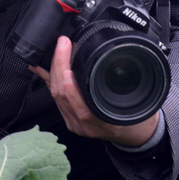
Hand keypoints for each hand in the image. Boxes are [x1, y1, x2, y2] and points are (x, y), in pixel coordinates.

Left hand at [30, 36, 158, 146]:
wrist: (136, 135)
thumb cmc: (137, 118)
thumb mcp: (137, 101)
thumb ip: (123, 84)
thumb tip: (110, 56)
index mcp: (103, 122)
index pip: (78, 102)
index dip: (69, 82)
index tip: (68, 55)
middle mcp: (86, 125)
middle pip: (62, 94)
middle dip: (59, 65)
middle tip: (63, 44)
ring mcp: (76, 124)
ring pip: (56, 95)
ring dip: (54, 70)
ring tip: (58, 50)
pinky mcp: (70, 120)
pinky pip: (56, 98)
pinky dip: (49, 80)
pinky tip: (41, 68)